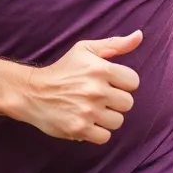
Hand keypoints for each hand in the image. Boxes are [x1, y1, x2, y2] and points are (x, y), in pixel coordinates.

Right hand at [18, 31, 141, 142]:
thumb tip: (139, 35)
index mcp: (101, 69)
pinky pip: (105, 137)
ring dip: (107, 118)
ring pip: (118, 121)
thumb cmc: (63, 69)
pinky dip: (98, 132)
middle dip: (116, 101)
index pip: (134, 82)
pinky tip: (87, 122)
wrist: (33, 92)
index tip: (110, 83)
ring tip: (93, 110)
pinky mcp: (79, 129)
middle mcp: (96, 90)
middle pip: (127, 103)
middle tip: (99, 98)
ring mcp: (88, 111)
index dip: (123, 83)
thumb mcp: (86, 50)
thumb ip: (116, 44)